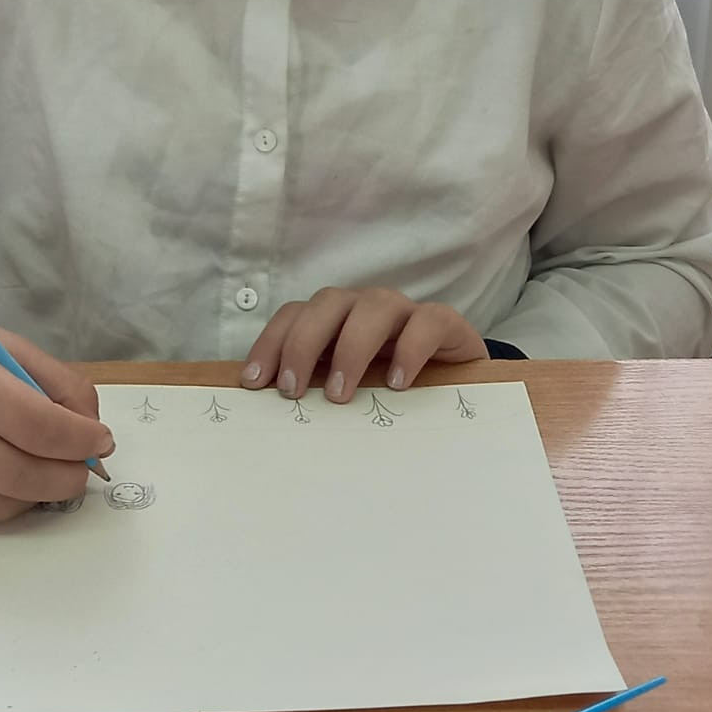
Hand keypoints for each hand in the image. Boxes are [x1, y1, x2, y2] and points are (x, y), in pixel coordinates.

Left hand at [240, 286, 487, 399]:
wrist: (457, 384)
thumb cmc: (389, 387)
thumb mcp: (348, 387)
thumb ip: (315, 386)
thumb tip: (267, 408)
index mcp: (335, 319)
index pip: (294, 314)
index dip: (271, 342)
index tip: (254, 382)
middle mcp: (365, 308)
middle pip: (327, 303)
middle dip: (303, 343)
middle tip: (292, 390)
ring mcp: (405, 312)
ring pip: (374, 305)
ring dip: (351, 347)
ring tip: (339, 394)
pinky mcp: (445, 324)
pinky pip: (428, 320)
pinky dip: (410, 348)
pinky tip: (397, 384)